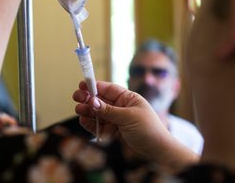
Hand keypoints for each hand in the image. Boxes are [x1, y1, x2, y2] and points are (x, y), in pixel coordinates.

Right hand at [74, 81, 199, 171]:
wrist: (157, 151)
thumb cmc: (149, 130)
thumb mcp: (129, 117)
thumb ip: (109, 110)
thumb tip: (92, 101)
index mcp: (128, 98)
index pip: (109, 89)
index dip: (95, 86)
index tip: (82, 84)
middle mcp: (121, 107)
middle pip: (101, 100)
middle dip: (88, 98)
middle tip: (77, 97)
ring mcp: (116, 120)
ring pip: (98, 113)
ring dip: (88, 111)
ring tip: (79, 110)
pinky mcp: (113, 132)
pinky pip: (99, 125)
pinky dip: (91, 123)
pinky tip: (84, 120)